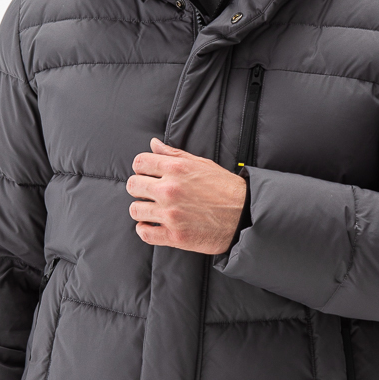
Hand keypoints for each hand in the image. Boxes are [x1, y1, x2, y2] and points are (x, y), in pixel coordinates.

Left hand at [127, 137, 247, 253]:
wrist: (244, 215)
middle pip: (133, 186)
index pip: (139, 163)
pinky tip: (153, 226)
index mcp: (176, 168)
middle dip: (140, 189)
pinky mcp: (174, 235)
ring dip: (142, 210)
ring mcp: (171, 214)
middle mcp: (170, 189)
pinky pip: (144, 233)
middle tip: (149, 194)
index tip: (147, 175)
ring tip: (152, 210)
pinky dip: (145, 229)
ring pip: (135, 210)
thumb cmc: (225, 188)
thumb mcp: (202, 164)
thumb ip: (174, 153)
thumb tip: (153, 144)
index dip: (141, 169)